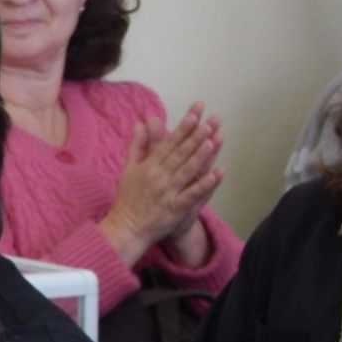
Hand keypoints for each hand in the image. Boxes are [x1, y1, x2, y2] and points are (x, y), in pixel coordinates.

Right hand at [102, 102, 224, 267]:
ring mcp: (167, 193)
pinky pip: (190, 195)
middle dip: (196, 136)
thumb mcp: (128, 170)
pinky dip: (202, 185)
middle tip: (211, 121)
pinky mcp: (174, 209)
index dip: (183, 128)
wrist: (125, 229)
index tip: (195, 113)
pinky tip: (215, 175)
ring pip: (186, 171)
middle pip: (180, 154)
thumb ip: (136, 146)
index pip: (169, 143)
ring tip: (213, 140)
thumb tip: (140, 124)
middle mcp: (159, 177)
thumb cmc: (127, 199)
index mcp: (149, 166)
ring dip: (200, 156)